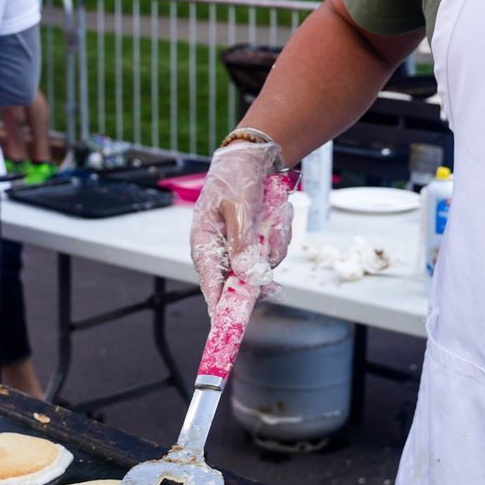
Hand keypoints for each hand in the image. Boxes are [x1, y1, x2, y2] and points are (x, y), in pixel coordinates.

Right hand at [189, 139, 290, 312]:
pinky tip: (277, 212)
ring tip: (274, 214)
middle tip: (275, 276)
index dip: (220, 307)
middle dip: (261, 272)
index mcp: (204, 243)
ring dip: (274, 242)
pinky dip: (280, 233)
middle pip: (242, 281)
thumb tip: (248, 276)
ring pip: (264, 265)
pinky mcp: (258, 241)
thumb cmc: (236, 178)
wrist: (254, 157)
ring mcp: (241, 247)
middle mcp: (221, 250)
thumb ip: (243, 243)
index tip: (230, 327)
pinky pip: (274, 250)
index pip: (210, 284)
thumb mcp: (239, 208)